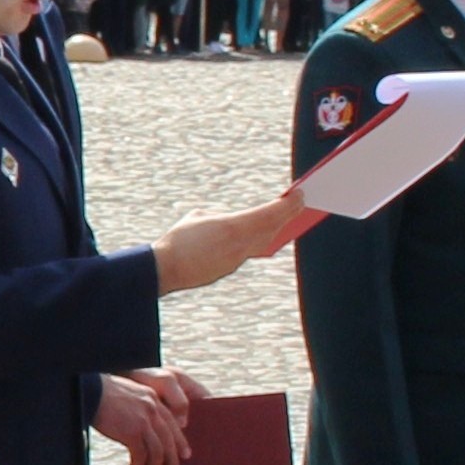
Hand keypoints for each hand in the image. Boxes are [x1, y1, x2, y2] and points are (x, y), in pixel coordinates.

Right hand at [93, 370, 189, 464]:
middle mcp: (152, 409)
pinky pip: (140, 455)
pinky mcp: (131, 432)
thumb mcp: (130, 396)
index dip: (179, 441)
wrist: (91, 391)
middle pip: (168, 440)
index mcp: (153, 399)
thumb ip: (141, 409)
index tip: (184, 454)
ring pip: (157, 451)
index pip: (172, 424)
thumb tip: (143, 432)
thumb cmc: (104, 394)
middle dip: (172, 460)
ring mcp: (143, 421)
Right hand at [153, 190, 312, 293]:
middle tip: (300, 204)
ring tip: (287, 218)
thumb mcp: (199, 217)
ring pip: (263, 242)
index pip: (271, 214)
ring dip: (276, 229)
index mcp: (234, 227)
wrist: (164, 269)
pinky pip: (249, 251)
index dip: (289, 204)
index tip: (300, 195)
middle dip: (289, 216)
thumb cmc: (178, 239)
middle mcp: (240, 245)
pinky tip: (261, 235)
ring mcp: (236, 259)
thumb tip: (230, 220)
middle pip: (273, 229)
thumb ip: (220, 216)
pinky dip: (259, 240)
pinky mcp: (228, 268)